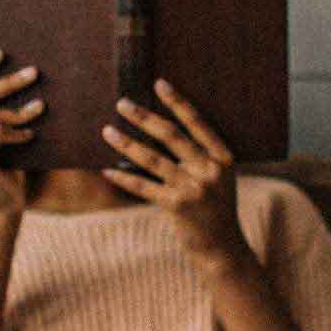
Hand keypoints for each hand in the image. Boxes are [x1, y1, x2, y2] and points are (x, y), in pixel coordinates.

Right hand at [0, 48, 41, 213]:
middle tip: (33, 73)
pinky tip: (31, 137)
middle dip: (7, 82)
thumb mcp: (1, 139)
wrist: (4, 209)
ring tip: (40, 109)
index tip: (1, 53)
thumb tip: (20, 77)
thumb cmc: (7, 171)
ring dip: (19, 110)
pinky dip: (17, 132)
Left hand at [100, 79, 250, 272]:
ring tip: (107, 131)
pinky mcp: (177, 207)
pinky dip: (124, 177)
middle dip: (144, 117)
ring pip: (152, 159)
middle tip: (122, 103)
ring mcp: (193, 189)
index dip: (178, 102)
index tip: (158, 83)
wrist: (222, 248)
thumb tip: (158, 131)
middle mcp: (209, 170)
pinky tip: (108, 169)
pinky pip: (144, 187)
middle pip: (171, 136)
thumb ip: (198, 156)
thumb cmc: (214, 208)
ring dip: (126, 143)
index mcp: (222, 157)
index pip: (197, 122)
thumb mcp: (218, 178)